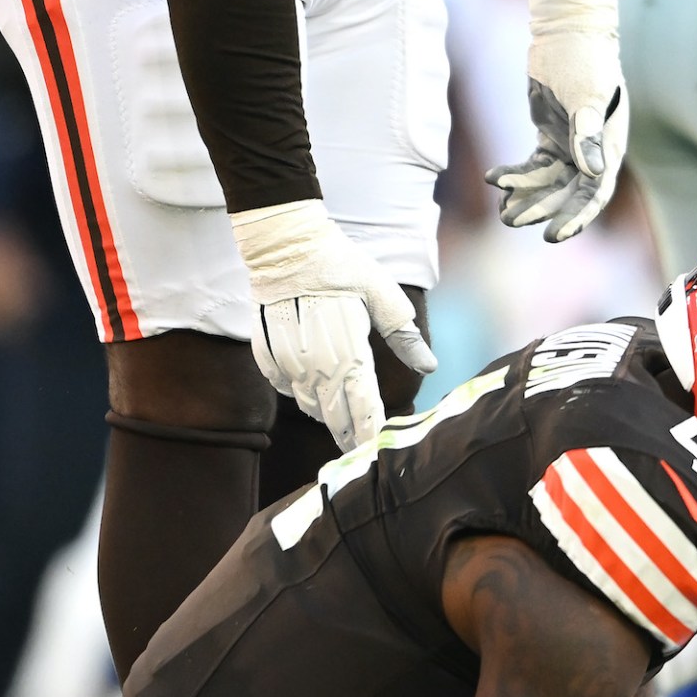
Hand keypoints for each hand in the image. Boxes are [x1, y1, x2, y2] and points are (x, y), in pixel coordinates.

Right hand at [230, 199, 436, 446]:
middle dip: (348, 433)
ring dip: (324, 414)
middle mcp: (316, 365)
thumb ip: (404, 336)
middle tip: (357, 448)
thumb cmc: (340, 265)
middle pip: (334, 416)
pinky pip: (284, 387)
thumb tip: (430, 366)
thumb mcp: (381, 295)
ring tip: (337, 419)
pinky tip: (309, 386)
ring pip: (307, 405)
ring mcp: (287, 362)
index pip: (364, 408)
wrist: (285, 245)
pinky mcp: (266, 354)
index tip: (377, 451)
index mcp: (349, 352)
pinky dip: (298, 391)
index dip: (371, 433)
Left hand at [488, 0, 627, 242]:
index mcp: (610, 147)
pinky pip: (533, 165)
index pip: (595, 192)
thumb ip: (588, 134)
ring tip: (502, 212)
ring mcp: (571, 144)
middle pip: (568, 192)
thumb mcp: (587, 95)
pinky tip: (495, 178)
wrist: (569, 32)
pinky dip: (516, 174)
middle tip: (514, 222)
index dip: (577, 217)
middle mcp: (593, 151)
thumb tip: (593, 173)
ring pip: (547, 182)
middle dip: (543, 209)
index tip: (554, 235)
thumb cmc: (586, 60)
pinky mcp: (551, 135)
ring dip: (525, 195)